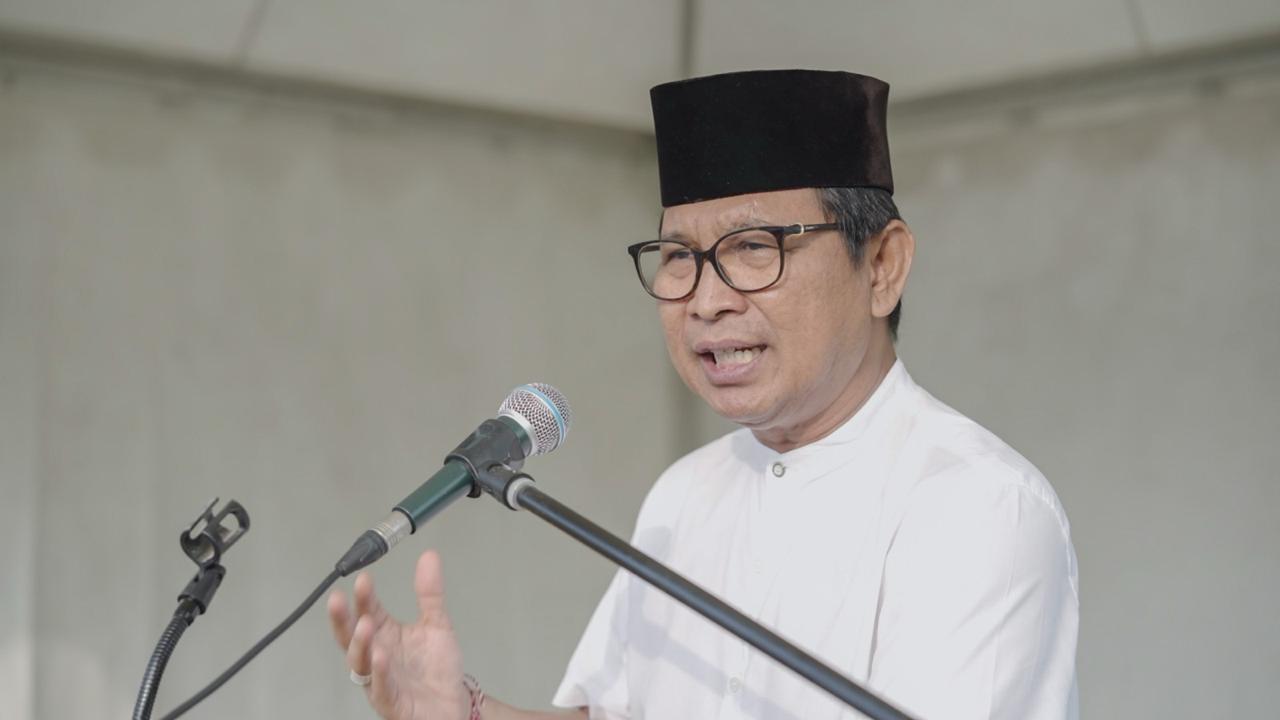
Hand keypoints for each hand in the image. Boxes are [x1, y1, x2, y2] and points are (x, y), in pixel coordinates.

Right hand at [328, 550, 469, 719]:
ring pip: (360, 662)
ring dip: (359, 644)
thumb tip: (428, 555)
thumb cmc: (437, 668)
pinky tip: (380, 655)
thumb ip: (430, 593)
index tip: (364, 578)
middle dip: (341, 619)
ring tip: (365, 624)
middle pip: (350, 636)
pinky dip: (378, 672)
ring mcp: (380, 679)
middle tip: (337, 599)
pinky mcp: (390, 701)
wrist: (453, 704)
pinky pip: (380, 687)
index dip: (364, 597)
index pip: (368, 611)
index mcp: (385, 634)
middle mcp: (376, 655)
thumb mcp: (436, 624)